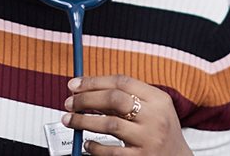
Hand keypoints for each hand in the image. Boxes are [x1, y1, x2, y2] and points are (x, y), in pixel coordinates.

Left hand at [64, 75, 191, 155]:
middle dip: (86, 99)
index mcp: (158, 99)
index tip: (75, 85)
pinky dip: (94, 147)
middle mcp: (155, 117)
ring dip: (83, 121)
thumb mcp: (154, 109)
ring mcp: (148, 138)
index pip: (122, 82)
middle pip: (115, 99)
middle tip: (69, 103)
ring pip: (109, 124)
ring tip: (70, 120)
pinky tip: (88, 144)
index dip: (94, 81)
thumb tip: (88, 90)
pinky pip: (110, 151)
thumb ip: (128, 98)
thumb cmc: (160, 131)